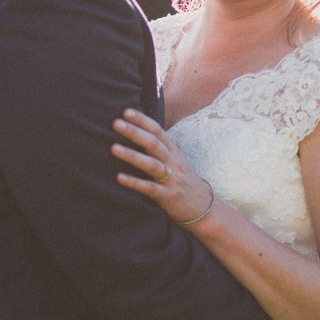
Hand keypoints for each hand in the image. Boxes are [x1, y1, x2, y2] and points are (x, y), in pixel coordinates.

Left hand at [112, 110, 213, 225]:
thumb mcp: (176, 162)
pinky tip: (120, 177)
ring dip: (132, 155)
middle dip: (135, 132)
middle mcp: (173, 163)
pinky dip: (135, 182)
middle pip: (153, 143)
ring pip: (151, 164)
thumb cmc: (184, 182)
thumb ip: (160, 150)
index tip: (127, 111)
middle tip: (116, 123)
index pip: (158, 131)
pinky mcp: (168, 197)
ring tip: (113, 148)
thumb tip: (138, 136)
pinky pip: (150, 188)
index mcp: (174, 152)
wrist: (205, 208)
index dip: (143, 120)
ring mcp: (171, 179)